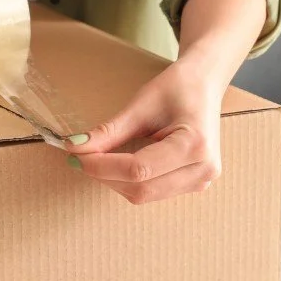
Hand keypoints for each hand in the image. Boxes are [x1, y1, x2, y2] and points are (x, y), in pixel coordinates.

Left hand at [65, 62, 222, 204]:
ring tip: (100, 160)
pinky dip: (131, 182)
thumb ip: (110, 131)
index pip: (139, 169)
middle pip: (141, 189)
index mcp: (195, 145)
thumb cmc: (178, 87)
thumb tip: (75, 147)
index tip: (76, 156)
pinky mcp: (195, 184)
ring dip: (116, 181)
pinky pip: (155, 192)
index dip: (102, 166)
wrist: (205, 84)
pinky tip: (121, 165)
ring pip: (145, 196)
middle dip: (105, 176)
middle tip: (80, 158)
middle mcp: (203, 169)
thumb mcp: (141, 105)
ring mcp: (202, 181)